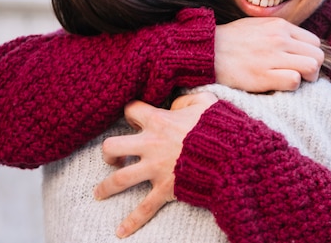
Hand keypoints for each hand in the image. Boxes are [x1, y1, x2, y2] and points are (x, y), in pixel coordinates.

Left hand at [93, 94, 216, 238]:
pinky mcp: (165, 189)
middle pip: (113, 146)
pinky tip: (121, 231)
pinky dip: (132, 221)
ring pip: (120, 179)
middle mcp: (151, 144)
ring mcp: (155, 168)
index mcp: (159, 121)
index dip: (131, 113)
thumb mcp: (206, 102)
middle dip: (109, 153)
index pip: (131, 110)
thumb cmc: (219, 127)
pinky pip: (144, 208)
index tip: (134, 120)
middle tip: (112, 157)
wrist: (230, 155)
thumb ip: (186, 100)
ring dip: (107, 187)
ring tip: (100, 192)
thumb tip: (175, 106)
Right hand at [215, 17, 323, 91]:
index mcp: (280, 26)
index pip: (314, 42)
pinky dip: (292, 86)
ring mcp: (272, 57)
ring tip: (295, 81)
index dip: (311, 55)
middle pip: (317, 55)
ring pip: (311, 67)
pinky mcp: (263, 76)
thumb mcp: (258, 25)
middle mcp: (279, 39)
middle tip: (302, 76)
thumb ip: (279, 31)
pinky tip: (280, 85)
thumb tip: (297, 43)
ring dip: (307, 78)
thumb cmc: (231, 41)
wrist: (206, 51)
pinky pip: (294, 81)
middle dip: (314, 68)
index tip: (301, 63)